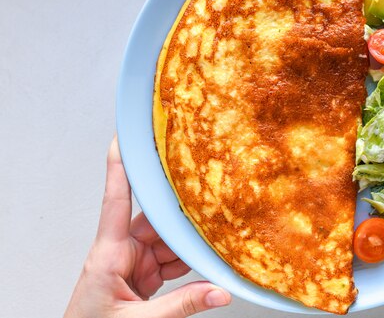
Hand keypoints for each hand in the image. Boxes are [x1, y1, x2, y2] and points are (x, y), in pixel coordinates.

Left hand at [64, 138, 230, 317]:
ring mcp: (132, 264)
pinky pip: (170, 260)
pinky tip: (205, 262)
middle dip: (182, 216)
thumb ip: (182, 305)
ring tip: (215, 237)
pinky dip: (188, 261)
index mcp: (107, 255)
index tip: (125, 138)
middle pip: (156, 222)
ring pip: (168, 241)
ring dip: (189, 243)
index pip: (116, 200)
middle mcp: (120, 254)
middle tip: (209, 202)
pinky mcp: (142, 277)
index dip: (120, 166)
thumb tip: (219, 291)